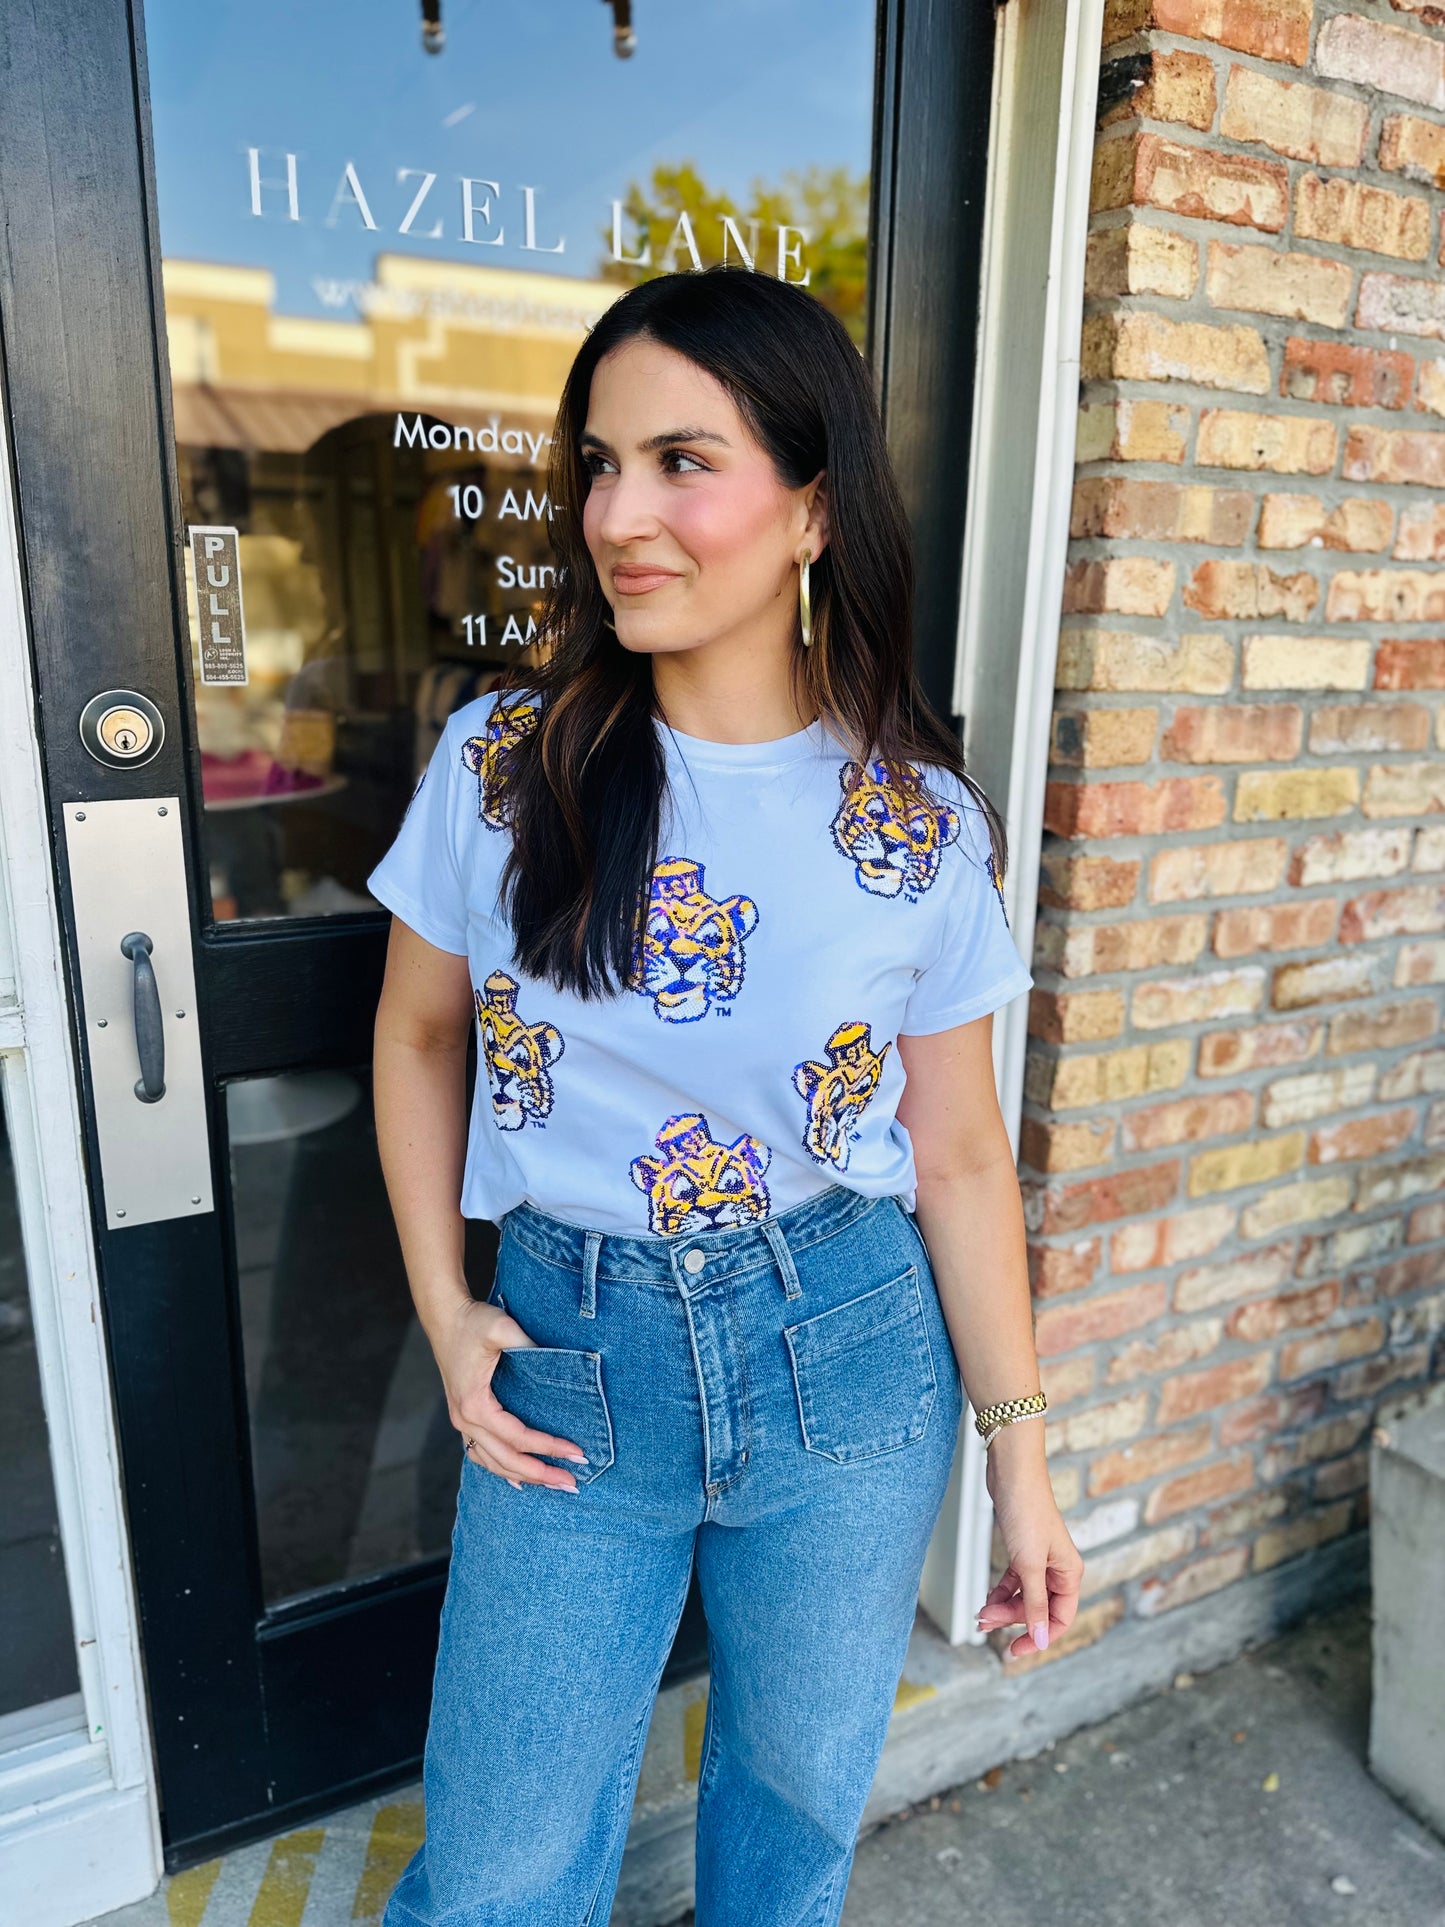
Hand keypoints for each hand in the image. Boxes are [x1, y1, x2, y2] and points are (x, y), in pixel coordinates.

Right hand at [433, 1295, 587, 1492]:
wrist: (444, 1317)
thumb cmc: (473, 1322)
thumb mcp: (501, 1327)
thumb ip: (527, 1344)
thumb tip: (559, 1362)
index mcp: (475, 1404)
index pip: (518, 1438)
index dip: (549, 1447)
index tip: (577, 1452)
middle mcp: (466, 1419)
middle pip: (506, 1460)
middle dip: (540, 1474)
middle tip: (572, 1482)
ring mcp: (462, 1421)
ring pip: (492, 1463)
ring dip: (523, 1476)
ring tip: (552, 1483)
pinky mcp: (464, 1416)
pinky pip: (481, 1453)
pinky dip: (501, 1468)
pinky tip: (517, 1478)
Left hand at [975, 1424, 1084, 1657]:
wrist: (1011, 1472)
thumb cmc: (1026, 1511)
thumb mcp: (1028, 1564)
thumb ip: (1034, 1603)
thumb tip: (1039, 1637)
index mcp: (1069, 1574)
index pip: (1060, 1619)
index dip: (1039, 1638)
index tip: (1014, 1651)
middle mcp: (1058, 1569)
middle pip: (1038, 1610)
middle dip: (1012, 1619)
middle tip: (984, 1621)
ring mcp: (1040, 1560)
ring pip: (1024, 1597)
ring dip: (1003, 1608)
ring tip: (981, 1613)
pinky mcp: (1022, 1550)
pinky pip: (1014, 1582)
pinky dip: (1001, 1592)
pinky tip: (987, 1598)